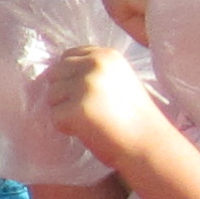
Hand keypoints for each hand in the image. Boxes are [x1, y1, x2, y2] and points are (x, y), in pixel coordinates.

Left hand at [39, 39, 164, 164]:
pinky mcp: (76, 109)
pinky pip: (55, 117)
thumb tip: (55, 72)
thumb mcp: (118, 79)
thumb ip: (92, 70)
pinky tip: (88, 130)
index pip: (68, 56)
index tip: (86, 93)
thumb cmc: (133, 116)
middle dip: (64, 93)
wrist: (147, 144)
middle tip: (88, 110)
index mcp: (106, 55)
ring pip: (52, 95)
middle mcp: (94, 65)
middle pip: (55, 74)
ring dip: (65, 111)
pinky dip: (66, 128)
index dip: (70, 77)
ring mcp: (85, 86)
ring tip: (91, 120)